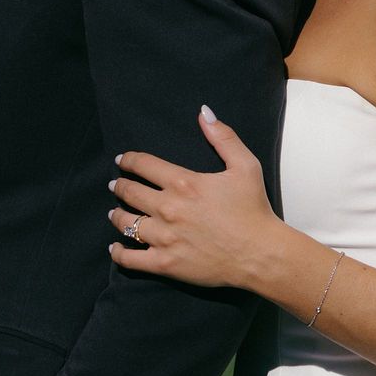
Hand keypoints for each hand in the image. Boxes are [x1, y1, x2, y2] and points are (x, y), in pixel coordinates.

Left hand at [108, 106, 281, 289]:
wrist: (260, 254)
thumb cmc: (254, 210)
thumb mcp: (245, 165)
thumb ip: (223, 137)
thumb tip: (204, 113)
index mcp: (183, 183)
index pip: (143, 165)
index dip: (128, 160)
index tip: (122, 160)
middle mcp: (168, 208)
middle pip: (130, 192)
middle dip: (119, 186)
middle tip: (115, 185)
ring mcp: (164, 237)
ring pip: (126, 223)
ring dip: (116, 215)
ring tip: (114, 212)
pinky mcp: (165, 263)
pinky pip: (131, 258)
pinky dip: (119, 252)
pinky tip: (116, 247)